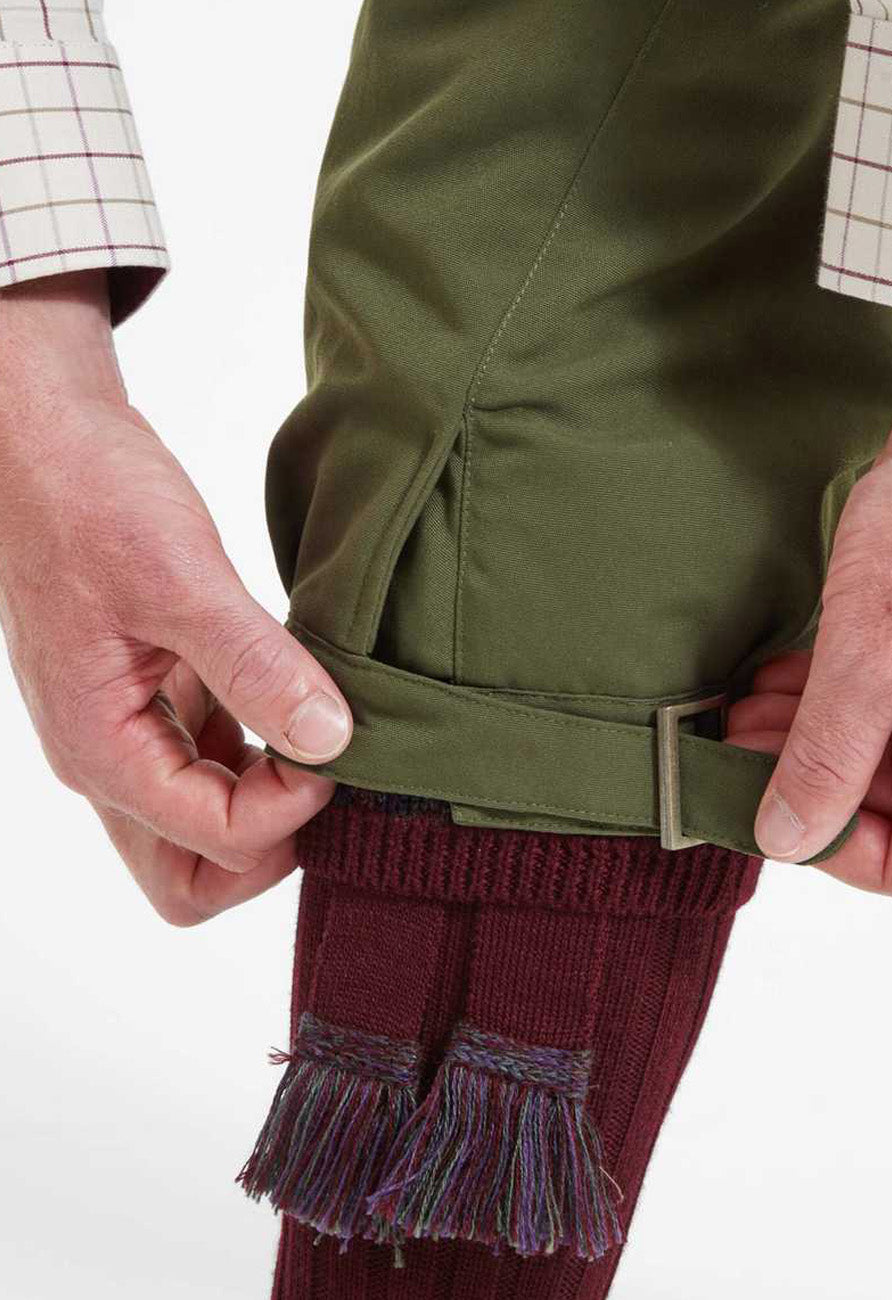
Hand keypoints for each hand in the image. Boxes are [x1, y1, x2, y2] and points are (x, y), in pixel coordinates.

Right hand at [0, 271, 352, 924]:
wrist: (46, 439)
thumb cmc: (90, 496)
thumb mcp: (180, 577)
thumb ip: (255, 664)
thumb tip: (330, 741)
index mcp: (102, 748)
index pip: (213, 840)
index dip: (289, 808)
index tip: (336, 740)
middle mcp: (110, 759)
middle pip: (194, 876)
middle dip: (269, 847)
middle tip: (326, 774)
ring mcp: (128, 734)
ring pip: (202, 830)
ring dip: (268, 804)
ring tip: (320, 735)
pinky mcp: (152, 701)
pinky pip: (210, 765)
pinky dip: (259, 757)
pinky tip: (295, 702)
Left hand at [728, 310, 891, 901]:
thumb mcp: (875, 661)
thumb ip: (829, 760)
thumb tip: (787, 836)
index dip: (874, 861)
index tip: (799, 830)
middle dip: (821, 781)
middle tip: (744, 764)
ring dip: (816, 736)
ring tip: (744, 720)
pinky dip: (835, 694)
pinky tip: (774, 681)